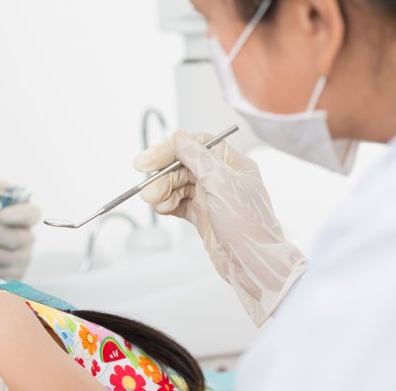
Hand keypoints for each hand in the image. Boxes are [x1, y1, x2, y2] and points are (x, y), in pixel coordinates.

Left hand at [0, 181, 39, 279]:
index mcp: (21, 216)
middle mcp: (26, 237)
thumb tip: (7, 186)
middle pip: (20, 238)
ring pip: (9, 257)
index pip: (34, 213)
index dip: (20, 214)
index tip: (1, 215)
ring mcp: (22, 258)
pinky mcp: (15, 276)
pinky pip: (2, 273)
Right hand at [134, 130, 306, 325]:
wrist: (253, 264)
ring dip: (163, 192)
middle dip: (163, 177)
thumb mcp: (221, 183)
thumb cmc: (248, 225)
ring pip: (178, 185)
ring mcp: (212, 197)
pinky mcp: (203, 215)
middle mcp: (222, 177)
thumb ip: (198, 158)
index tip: (148, 160)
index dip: (169, 150)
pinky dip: (167, 204)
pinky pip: (179, 202)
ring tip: (154, 203)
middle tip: (147, 190)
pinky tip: (162, 209)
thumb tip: (179, 136)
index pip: (195, 145)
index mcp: (232, 163)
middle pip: (182, 166)